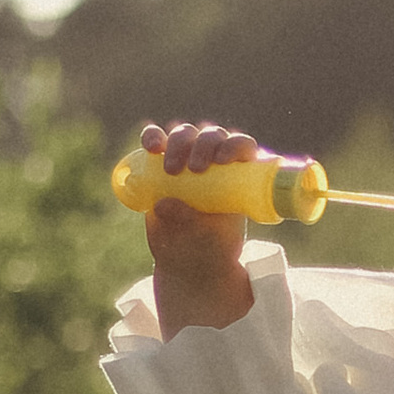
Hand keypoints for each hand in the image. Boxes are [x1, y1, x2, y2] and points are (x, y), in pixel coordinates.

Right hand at [141, 118, 258, 337]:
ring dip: (178, 142)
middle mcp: (216, 160)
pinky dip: (152, 138)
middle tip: (194, 169)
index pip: (243, 147)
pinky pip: (156, 142)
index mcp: (240, 175)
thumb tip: (162, 204)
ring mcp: (188, 158)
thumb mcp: (207, 239)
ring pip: (185, 134)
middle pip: (212, 136)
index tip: (221, 161)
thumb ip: (189, 222)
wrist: (187, 259)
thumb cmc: (210, 248)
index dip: (235, 145)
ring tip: (170, 169)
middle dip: (203, 145)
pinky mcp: (162, 163)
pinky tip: (151, 146)